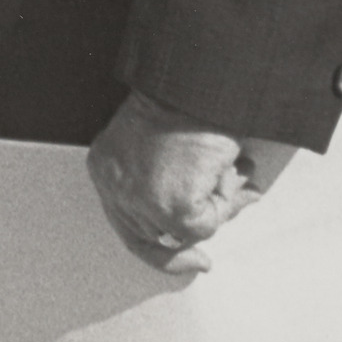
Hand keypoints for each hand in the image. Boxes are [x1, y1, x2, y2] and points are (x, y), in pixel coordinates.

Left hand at [85, 90, 291, 273]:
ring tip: (230, 166)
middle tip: (234, 196)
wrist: (197, 84)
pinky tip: (228, 166)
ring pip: (188, 231)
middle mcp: (115, 187)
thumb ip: (168, 185)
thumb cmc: (184, 101)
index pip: (130, 227)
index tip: (194, 257)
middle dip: (205, 216)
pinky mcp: (172, 208)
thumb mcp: (159, 145)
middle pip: (161, 234)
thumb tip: (207, 219)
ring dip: (219, 200)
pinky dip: (226, 198)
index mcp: (106, 168)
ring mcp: (141, 200)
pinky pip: (207, 225)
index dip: (165, 249)